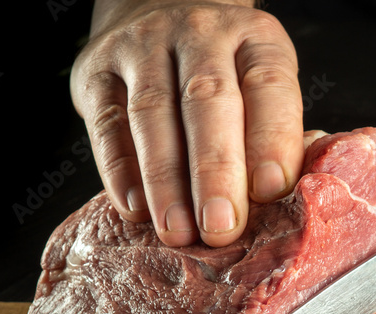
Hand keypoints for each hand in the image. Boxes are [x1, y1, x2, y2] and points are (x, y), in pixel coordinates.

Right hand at [71, 0, 303, 246]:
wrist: (153, 13)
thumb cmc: (221, 72)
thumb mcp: (259, 86)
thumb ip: (271, 134)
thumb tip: (279, 203)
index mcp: (254, 37)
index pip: (268, 84)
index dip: (271, 139)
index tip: (271, 191)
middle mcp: (200, 32)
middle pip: (207, 101)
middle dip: (215, 171)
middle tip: (221, 226)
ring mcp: (143, 45)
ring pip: (153, 113)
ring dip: (165, 181)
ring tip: (178, 230)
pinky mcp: (97, 69)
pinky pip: (107, 123)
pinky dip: (119, 171)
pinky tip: (136, 209)